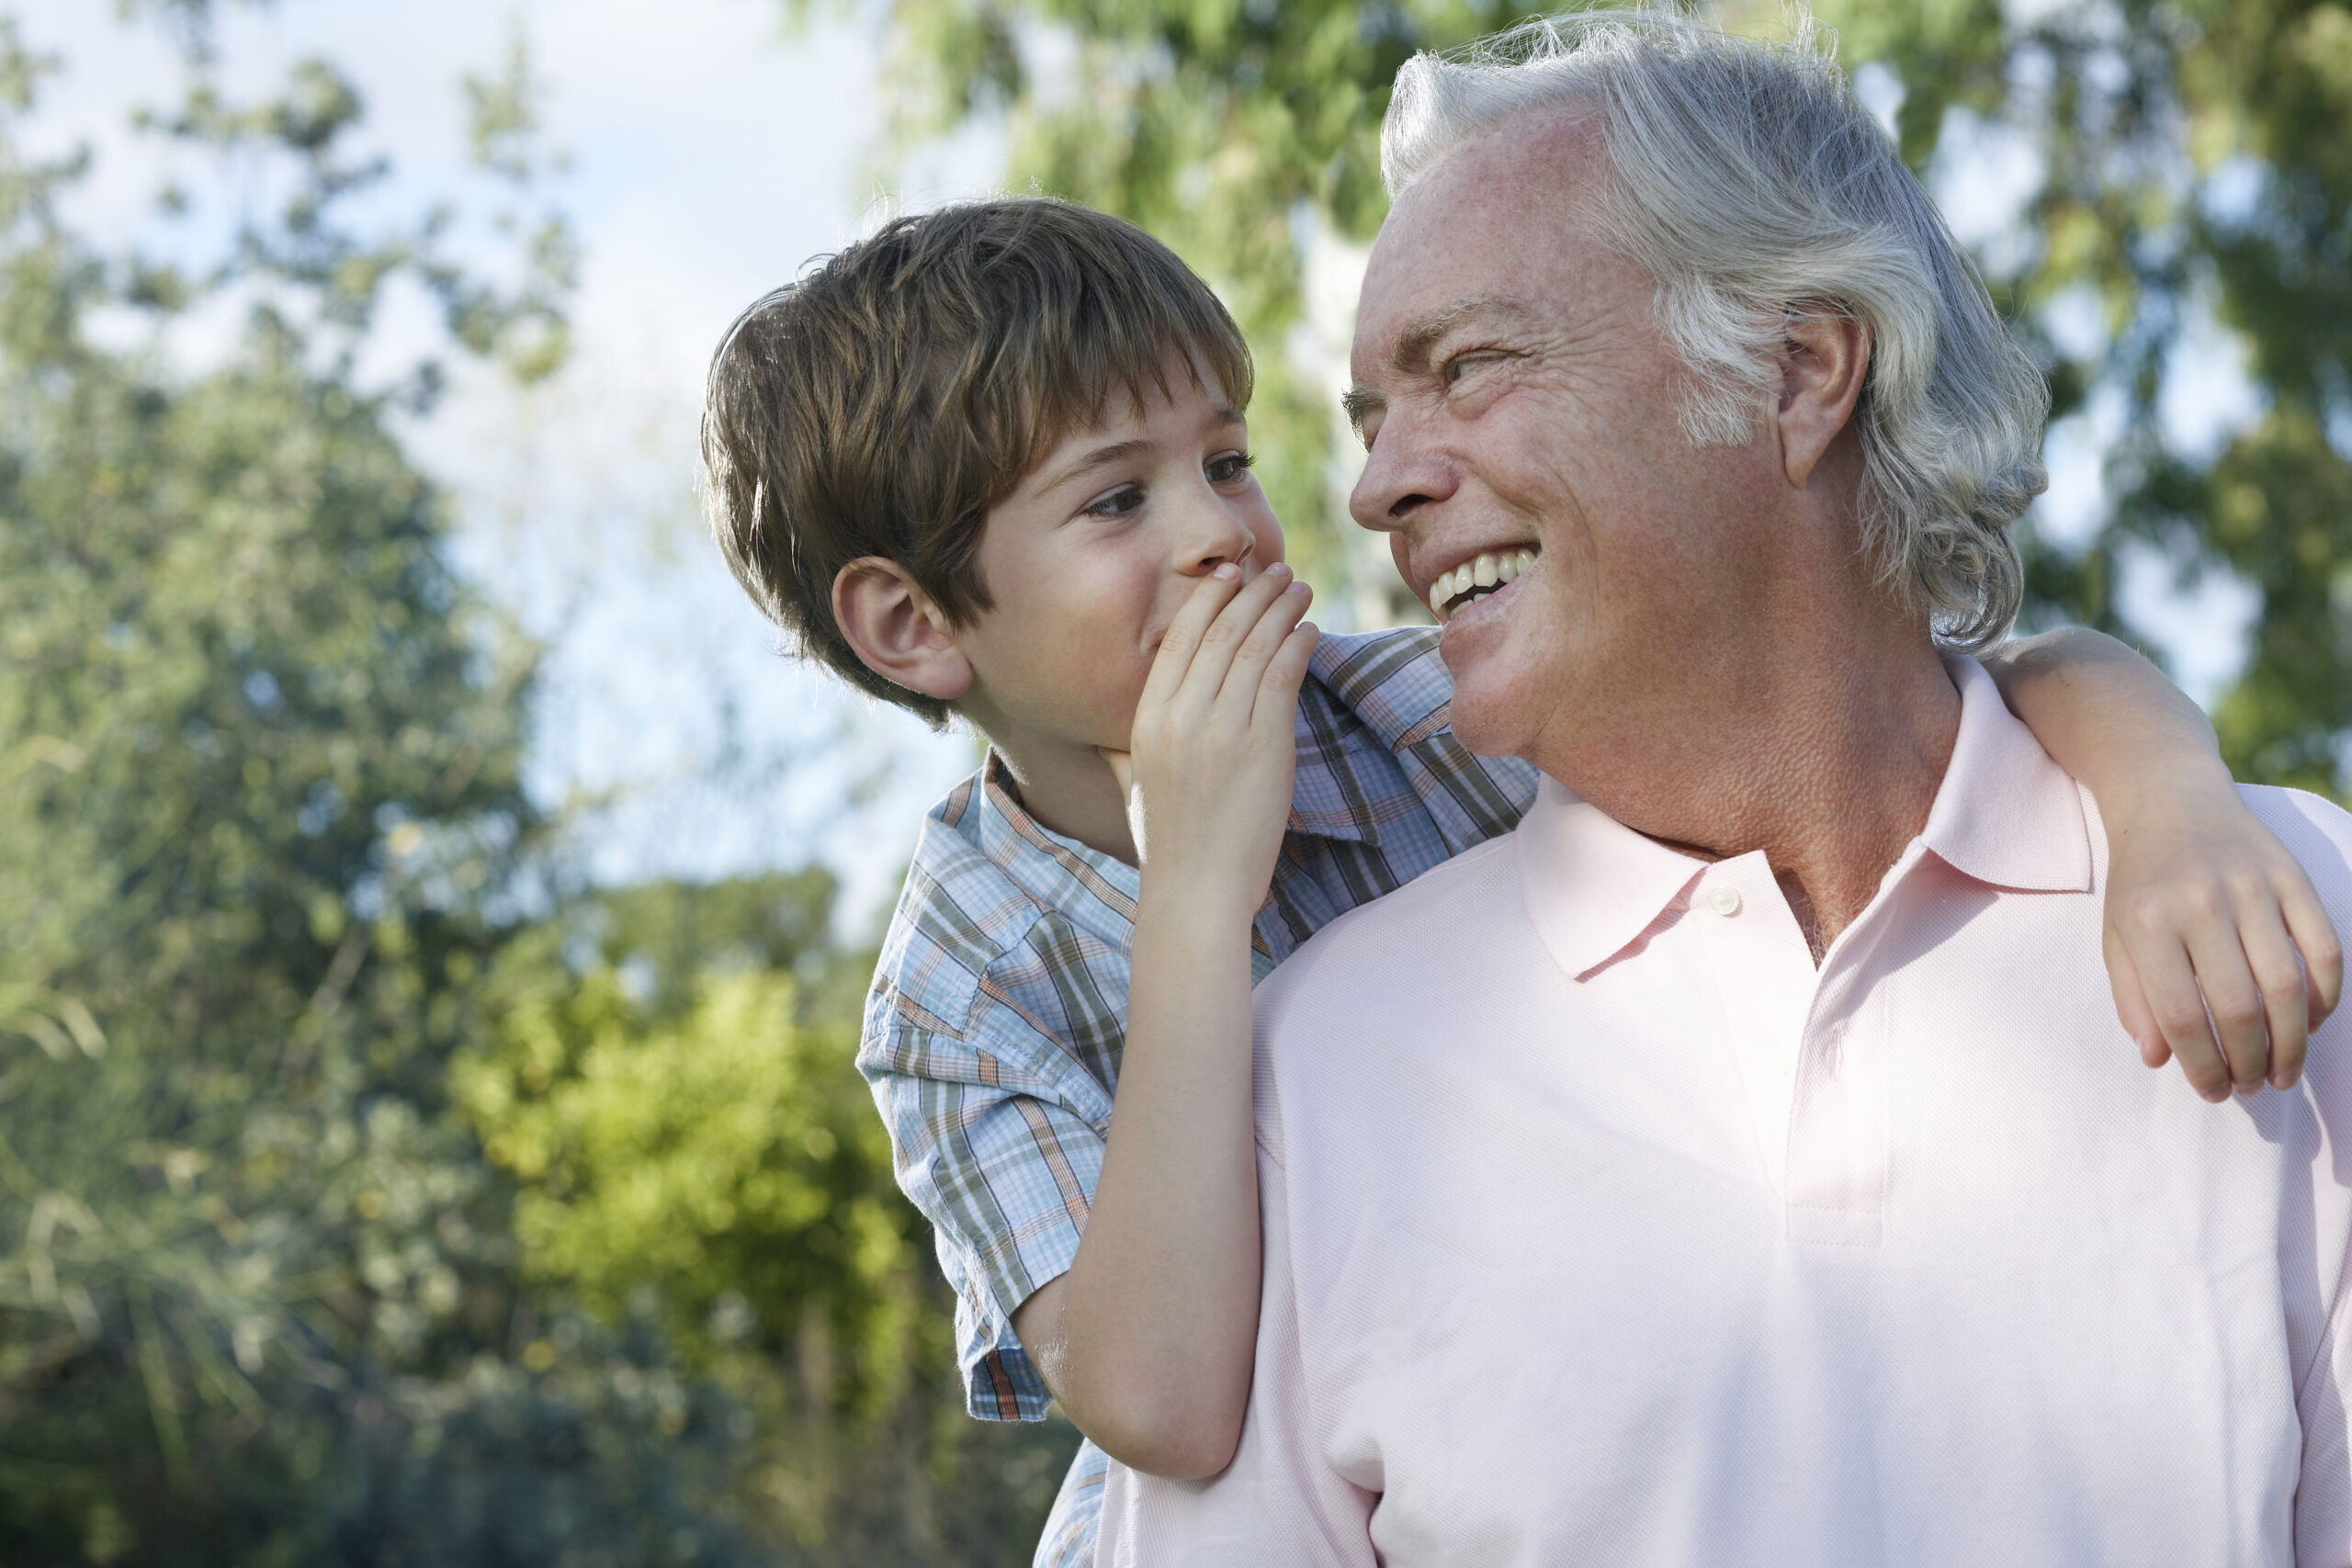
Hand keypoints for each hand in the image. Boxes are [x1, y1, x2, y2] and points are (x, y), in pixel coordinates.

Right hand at [1101, 561, 1317, 918]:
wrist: (1195, 890)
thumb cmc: (1169, 843)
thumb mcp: (1132, 783)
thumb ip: (1122, 746)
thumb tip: (1109, 727)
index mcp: (1146, 719)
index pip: (1178, 639)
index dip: (1207, 599)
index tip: (1229, 573)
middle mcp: (1181, 716)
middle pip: (1220, 632)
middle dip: (1250, 592)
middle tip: (1273, 569)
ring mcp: (1222, 729)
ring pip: (1255, 647)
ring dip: (1280, 610)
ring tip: (1298, 589)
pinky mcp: (1262, 746)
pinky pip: (1282, 678)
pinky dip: (1297, 647)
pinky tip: (1308, 631)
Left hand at [2102, 773, 2344, 1099]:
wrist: (2170, 799)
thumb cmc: (2140, 881)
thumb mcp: (2116, 936)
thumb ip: (2133, 999)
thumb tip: (2159, 1059)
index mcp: (2148, 923)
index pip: (2183, 1016)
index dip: (2203, 1066)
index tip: (2213, 1091)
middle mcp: (2202, 903)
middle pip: (2242, 1008)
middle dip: (2250, 1063)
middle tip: (2251, 1087)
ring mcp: (2253, 888)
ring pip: (2290, 987)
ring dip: (2293, 1043)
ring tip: (2282, 1072)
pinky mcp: (2293, 878)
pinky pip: (2326, 951)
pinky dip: (2325, 997)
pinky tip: (2310, 1024)